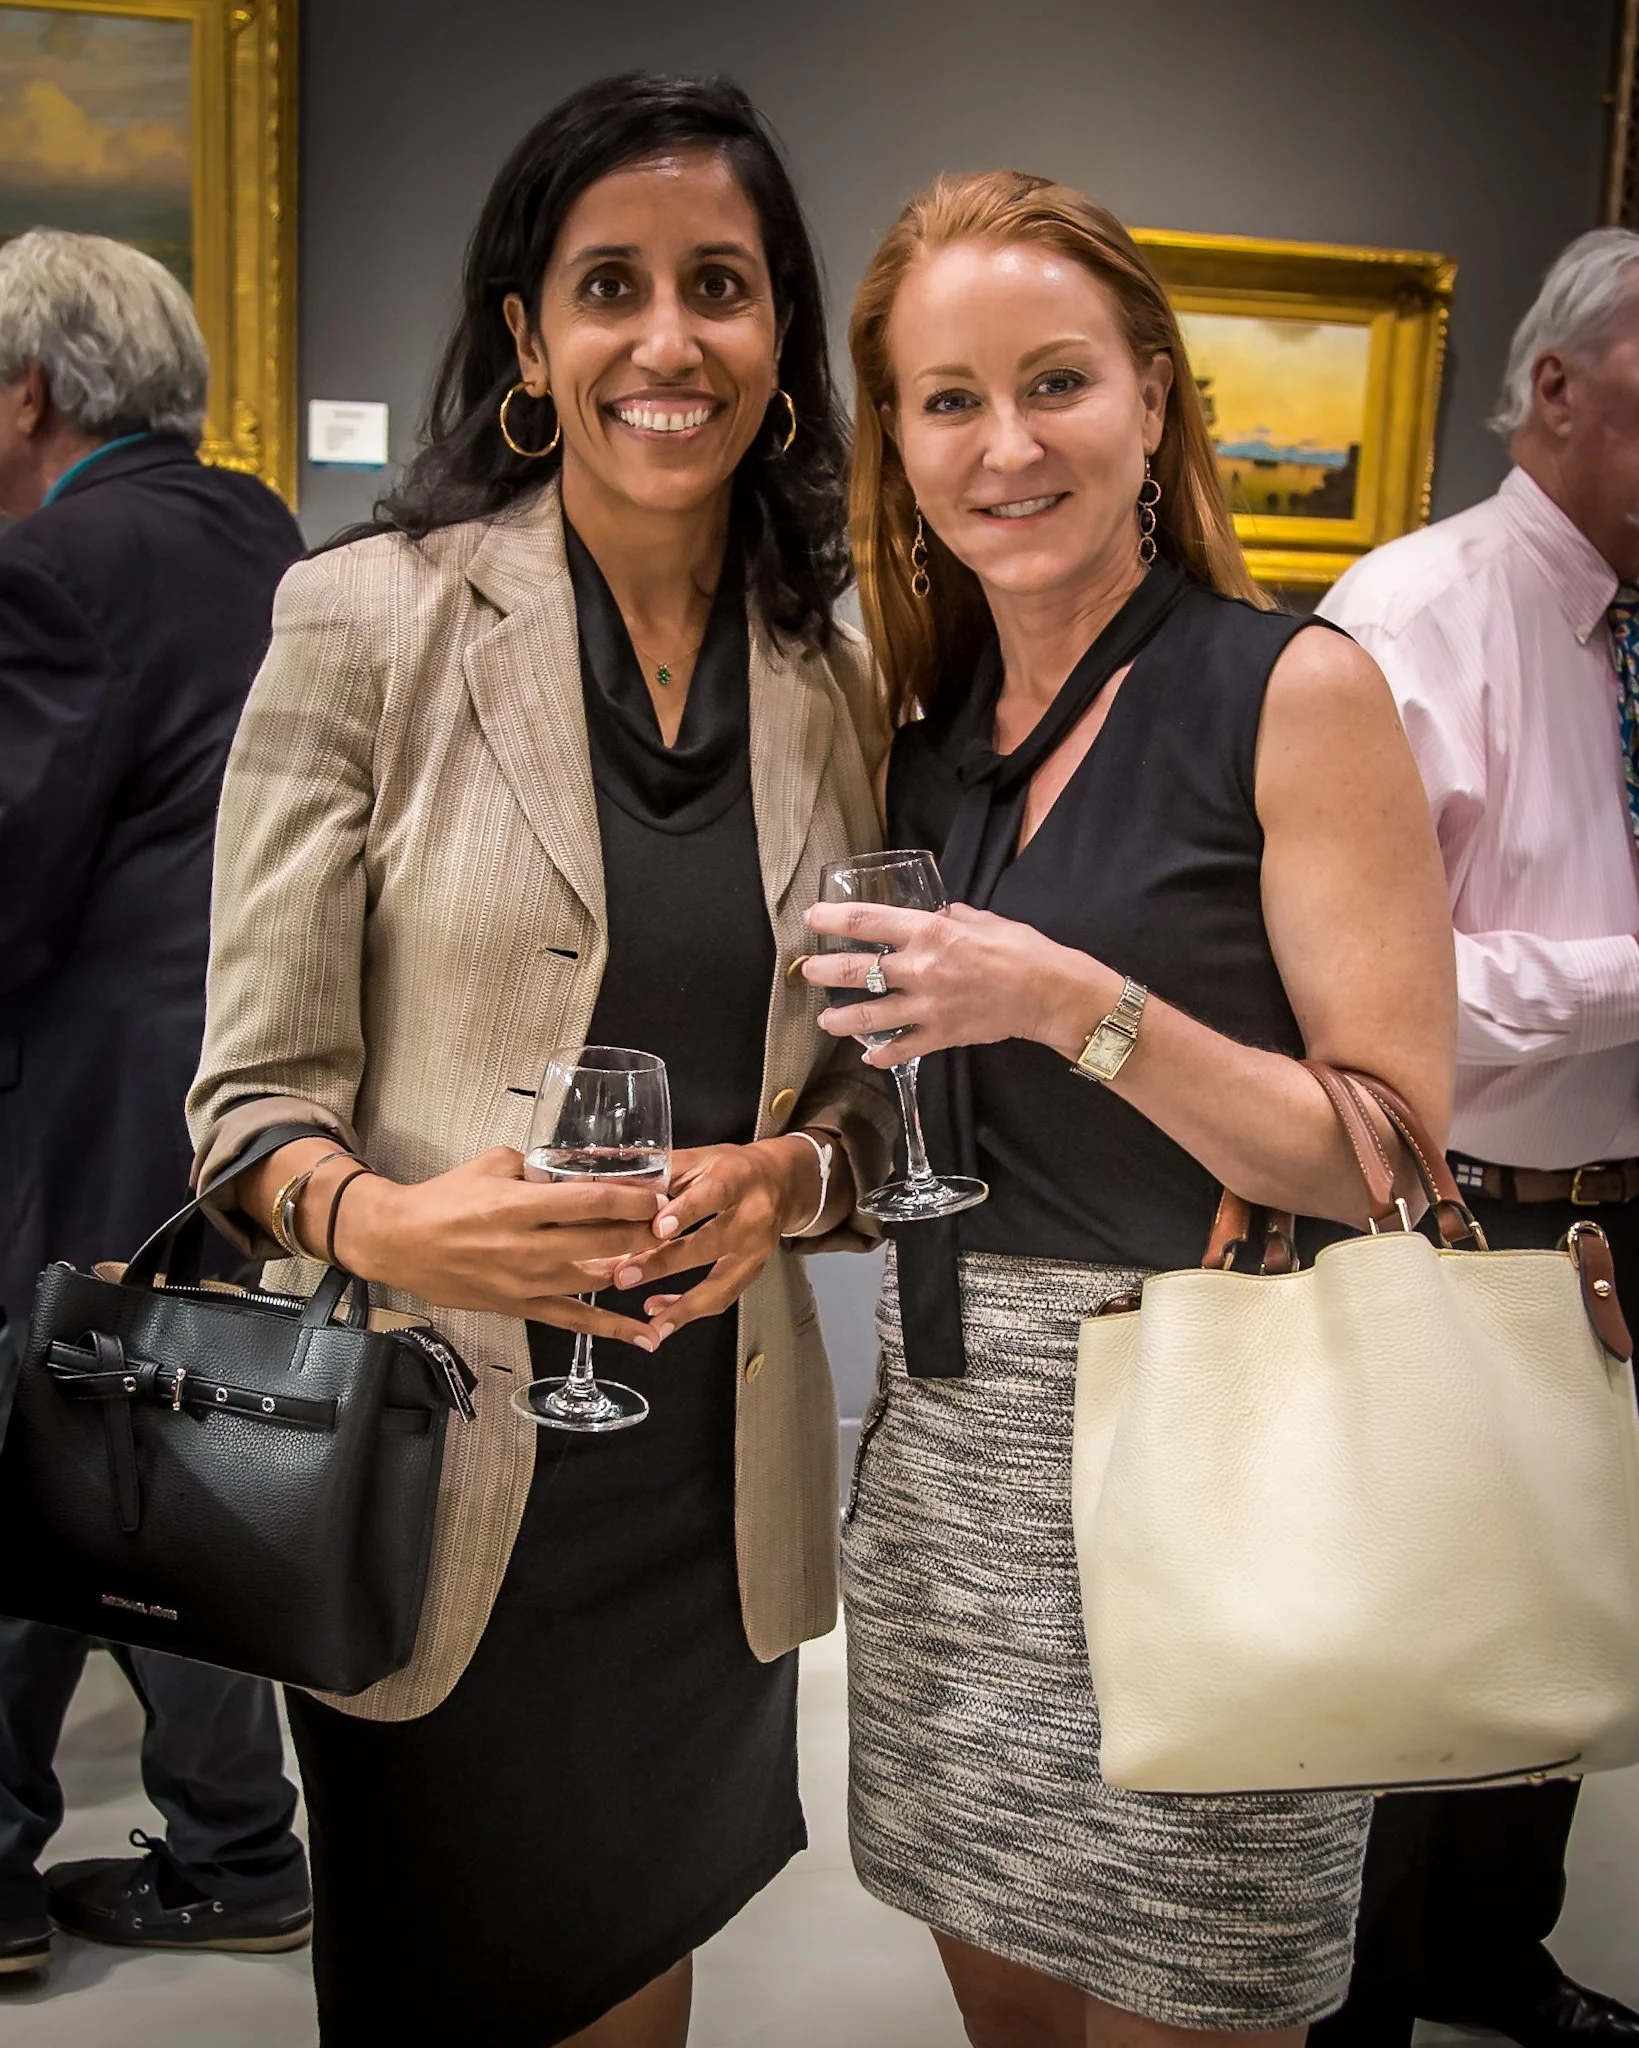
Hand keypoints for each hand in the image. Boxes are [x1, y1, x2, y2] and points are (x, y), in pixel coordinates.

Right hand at [336, 1148, 666, 1347]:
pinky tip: (645, 1336)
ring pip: (596, 1278)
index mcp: (520, 1205)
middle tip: (676, 1222)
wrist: (402, 1242)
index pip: (591, 1201)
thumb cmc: (446, 1199)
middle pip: (603, 1241)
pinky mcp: (521, 1305)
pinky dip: (612, 1329)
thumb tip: (578, 1169)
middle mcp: (527, 1246)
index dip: (633, 1199)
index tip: (660, 1194)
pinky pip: (574, 1319)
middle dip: (646, 1233)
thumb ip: (540, 1169)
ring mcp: (526, 1281)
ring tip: (667, 1261)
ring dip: (636, 1271)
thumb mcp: (494, 1165)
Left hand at [609, 1139, 815, 1339]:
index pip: (712, 1196)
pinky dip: (690, 1310)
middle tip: (624, 1277)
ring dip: (683, 1305)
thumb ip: (661, 1171)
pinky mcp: (755, 1272)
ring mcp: (756, 1249)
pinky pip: (723, 1297)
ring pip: (721, 1283)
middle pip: (710, 1244)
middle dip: (665, 1263)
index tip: (657, 1229)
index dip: (685, 1213)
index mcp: (735, 1179)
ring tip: (649, 1320)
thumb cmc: (729, 1168)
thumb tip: (610, 1176)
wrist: (782, 1182)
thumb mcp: (700, 1158)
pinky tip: (661, 1316)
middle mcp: (752, 1216)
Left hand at [802, 900, 1120, 1066]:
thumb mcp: (980, 918)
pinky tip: (868, 1055)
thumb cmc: (1020, 949)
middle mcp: (921, 969)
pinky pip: (901, 1050)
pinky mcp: (940, 1035)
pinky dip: (881, 1055)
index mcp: (930, 932)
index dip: (832, 918)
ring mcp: (928, 1007)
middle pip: (856, 971)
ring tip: (825, 1020)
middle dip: (824, 970)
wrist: (1049, 993)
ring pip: (869, 1017)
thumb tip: (934, 914)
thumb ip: (949, 918)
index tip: (811, 918)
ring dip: (840, 1020)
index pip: (867, 922)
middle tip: (806, 971)